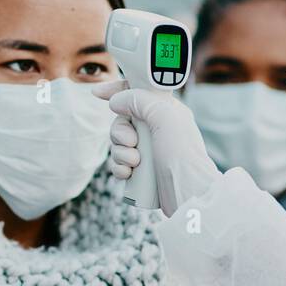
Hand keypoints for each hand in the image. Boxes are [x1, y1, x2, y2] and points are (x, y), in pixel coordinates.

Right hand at [92, 84, 221, 217]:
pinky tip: (128, 174)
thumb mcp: (166, 118)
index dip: (116, 90)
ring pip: (118, 144)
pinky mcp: (142, 171)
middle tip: (132, 143)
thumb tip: (116, 100)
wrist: (188, 195)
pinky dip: (119, 168)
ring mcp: (148, 150)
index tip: (97, 93)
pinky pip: (119, 163)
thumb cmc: (183, 156)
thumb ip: (141, 100)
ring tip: (134, 163)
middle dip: (119, 132)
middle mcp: (157, 128)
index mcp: (166, 111)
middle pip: (122, 120)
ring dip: (120, 153)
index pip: (137, 92)